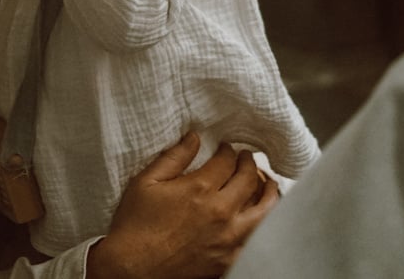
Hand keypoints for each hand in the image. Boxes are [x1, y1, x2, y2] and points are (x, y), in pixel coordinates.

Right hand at [86, 133, 279, 278]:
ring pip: (265, 210)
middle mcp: (220, 212)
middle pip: (249, 180)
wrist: (134, 268)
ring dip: (269, 192)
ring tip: (267, 183)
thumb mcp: (145, 182)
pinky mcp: (230, 260)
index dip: (228, 150)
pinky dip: (265, 223)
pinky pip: (259, 239)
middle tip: (246, 158)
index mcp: (199, 189)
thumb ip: (173, 157)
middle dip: (249, 164)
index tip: (225, 147)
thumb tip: (193, 137)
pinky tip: (262, 216)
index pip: (226, 161)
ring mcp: (229, 238)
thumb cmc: (135, 225)